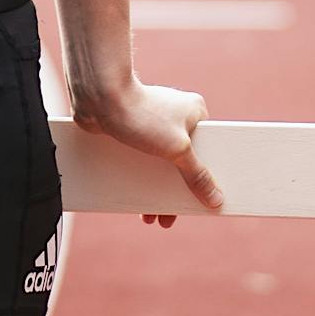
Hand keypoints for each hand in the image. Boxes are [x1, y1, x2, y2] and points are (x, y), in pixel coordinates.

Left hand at [74, 77, 222, 227]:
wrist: (98, 97)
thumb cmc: (141, 114)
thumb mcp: (177, 149)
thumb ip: (197, 175)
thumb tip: (216, 198)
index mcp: (195, 112)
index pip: (208, 150)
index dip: (206, 177)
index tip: (203, 201)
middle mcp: (176, 115)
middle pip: (184, 160)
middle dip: (176, 191)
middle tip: (169, 217)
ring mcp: (155, 121)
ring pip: (161, 162)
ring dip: (156, 189)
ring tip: (150, 215)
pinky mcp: (135, 128)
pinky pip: (143, 158)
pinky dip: (140, 177)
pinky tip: (135, 197)